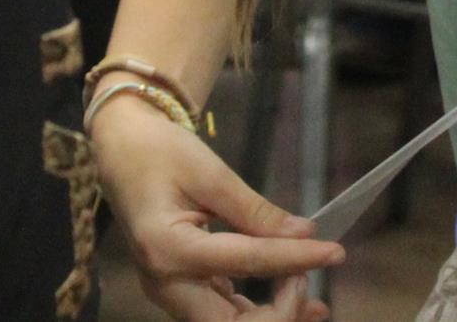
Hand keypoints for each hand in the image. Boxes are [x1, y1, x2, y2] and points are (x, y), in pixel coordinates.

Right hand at [93, 94, 341, 320]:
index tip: (334, 252)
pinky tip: (291, 300)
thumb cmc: (161, 152)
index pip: (246, 262)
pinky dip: (257, 312)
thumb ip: (255, 210)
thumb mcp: (210, 172)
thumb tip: (303, 234)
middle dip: (279, 313)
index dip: (295, 259)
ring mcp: (169, 291)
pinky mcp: (179, 289)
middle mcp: (164, 283)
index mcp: (169, 249)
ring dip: (272, 318)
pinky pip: (221, 313)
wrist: (122, 151)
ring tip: (314, 302)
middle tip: (310, 277)